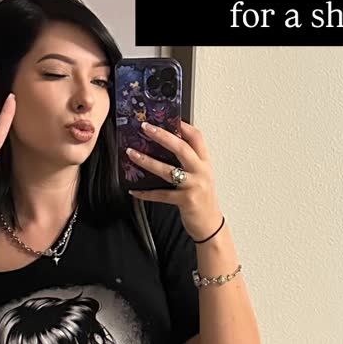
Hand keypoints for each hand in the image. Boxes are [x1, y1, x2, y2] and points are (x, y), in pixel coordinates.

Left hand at [127, 120, 222, 237]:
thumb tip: (166, 147)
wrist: (210, 225)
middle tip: (146, 128)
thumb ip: (189, 162)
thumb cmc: (203, 200)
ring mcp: (194, 186)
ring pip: (168, 170)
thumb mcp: (201, 176)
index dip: (183, 126)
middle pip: (182, 148)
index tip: (168, 118)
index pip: (197, 138)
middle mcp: (201, 172)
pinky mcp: (186, 200)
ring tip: (132, 153)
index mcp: (205, 163)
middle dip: (162, 136)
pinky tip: (134, 190)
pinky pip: (161, 194)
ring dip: (147, 161)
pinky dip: (146, 193)